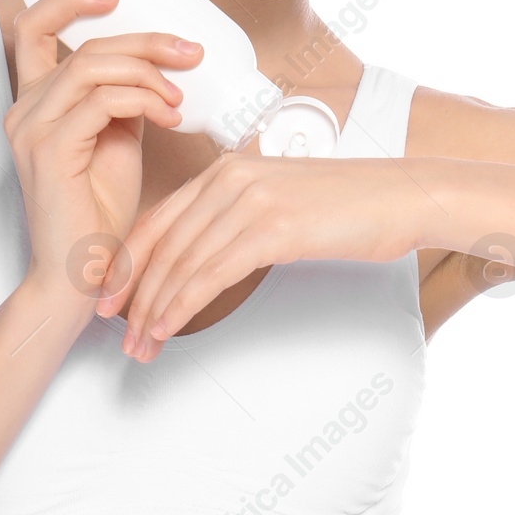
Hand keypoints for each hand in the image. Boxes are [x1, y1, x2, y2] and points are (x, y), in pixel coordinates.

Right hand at [3, 0, 202, 310]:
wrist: (83, 270)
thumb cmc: (100, 210)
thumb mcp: (117, 138)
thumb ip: (125, 98)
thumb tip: (159, 66)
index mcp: (35, 100)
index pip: (34, 28)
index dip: (70, 0)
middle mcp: (24, 108)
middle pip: (84, 44)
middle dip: (145, 40)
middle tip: (189, 50)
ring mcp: (32, 128)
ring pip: (94, 66)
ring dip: (149, 73)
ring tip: (180, 96)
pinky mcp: (50, 149)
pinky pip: (102, 101)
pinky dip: (144, 100)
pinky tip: (170, 116)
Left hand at [96, 153, 420, 360]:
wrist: (404, 196)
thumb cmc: (353, 206)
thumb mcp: (284, 201)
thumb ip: (243, 219)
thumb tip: (211, 258)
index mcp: (228, 169)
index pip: (160, 218)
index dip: (128, 261)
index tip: (110, 297)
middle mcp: (230, 177)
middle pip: (162, 243)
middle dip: (133, 294)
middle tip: (117, 333)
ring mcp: (250, 200)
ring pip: (181, 263)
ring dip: (153, 310)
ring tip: (139, 345)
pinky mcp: (273, 228)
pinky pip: (210, 274)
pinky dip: (181, 306)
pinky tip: (167, 329)